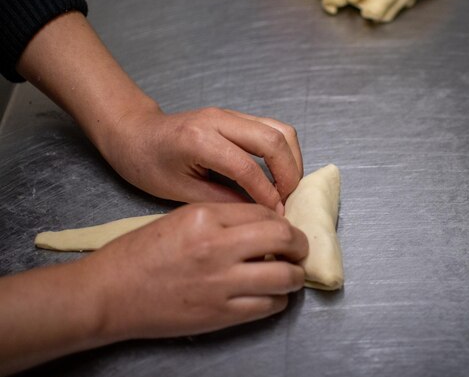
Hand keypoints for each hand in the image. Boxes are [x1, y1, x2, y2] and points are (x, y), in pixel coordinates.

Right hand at [89, 203, 307, 339]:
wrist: (110, 293)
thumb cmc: (140, 253)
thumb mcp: (182, 219)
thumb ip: (223, 218)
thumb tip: (263, 223)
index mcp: (205, 217)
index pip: (265, 212)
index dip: (282, 220)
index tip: (284, 227)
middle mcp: (218, 247)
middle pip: (284, 237)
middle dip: (300, 243)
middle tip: (299, 248)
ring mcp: (221, 283)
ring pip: (285, 276)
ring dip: (295, 275)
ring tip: (290, 273)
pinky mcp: (221, 314)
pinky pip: (270, 305)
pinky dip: (278, 298)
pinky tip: (271, 294)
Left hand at [102, 106, 302, 210]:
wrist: (135, 133)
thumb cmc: (147, 164)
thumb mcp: (179, 191)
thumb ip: (222, 200)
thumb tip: (259, 214)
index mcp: (198, 140)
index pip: (247, 168)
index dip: (267, 195)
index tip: (276, 215)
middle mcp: (219, 120)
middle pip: (274, 141)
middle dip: (289, 174)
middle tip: (288, 200)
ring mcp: (231, 114)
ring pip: (281, 130)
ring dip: (291, 160)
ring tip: (287, 188)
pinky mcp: (237, 116)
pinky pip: (273, 129)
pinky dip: (284, 152)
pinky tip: (279, 174)